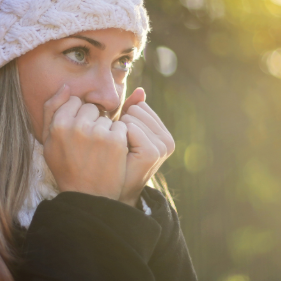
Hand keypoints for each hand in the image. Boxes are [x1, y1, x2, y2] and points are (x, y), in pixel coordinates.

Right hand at [42, 85, 129, 201]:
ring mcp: (98, 133)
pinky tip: (112, 153)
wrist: (88, 197)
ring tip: (100, 151)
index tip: (78, 134)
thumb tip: (66, 86)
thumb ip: (52, 111)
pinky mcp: (116, 140)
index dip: (78, 116)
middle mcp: (77, 126)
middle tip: (90, 145)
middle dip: (92, 121)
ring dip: (106, 129)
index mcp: (58, 125)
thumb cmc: (67, 168)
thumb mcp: (49, 142)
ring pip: (107, 117)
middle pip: (91, 107)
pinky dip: (119, 137)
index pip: (73, 101)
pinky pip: (122, 125)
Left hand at [118, 88, 174, 205]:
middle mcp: (167, 140)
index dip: (124, 119)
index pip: (139, 106)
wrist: (113, 191)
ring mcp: (162, 147)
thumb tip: (140, 90)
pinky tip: (119, 152)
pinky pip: (130, 128)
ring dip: (118, 130)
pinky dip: (120, 137)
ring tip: (120, 150)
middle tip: (120, 146)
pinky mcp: (152, 152)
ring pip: (132, 117)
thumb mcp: (125, 131)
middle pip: (135, 109)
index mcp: (163, 133)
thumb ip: (132, 110)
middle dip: (121, 124)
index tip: (122, 139)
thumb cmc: (116, 160)